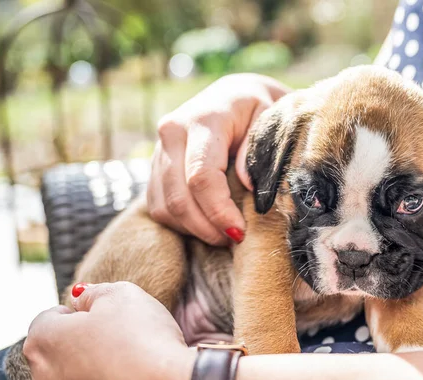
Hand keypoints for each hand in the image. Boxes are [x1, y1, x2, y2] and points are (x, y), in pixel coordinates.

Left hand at [23, 282, 194, 379]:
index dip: (80, 311)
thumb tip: (81, 298)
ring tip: (126, 359)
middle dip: (81, 338)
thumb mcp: (121, 294)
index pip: (50, 316)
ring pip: (71, 373)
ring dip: (91, 364)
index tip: (106, 316)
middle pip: (57, 347)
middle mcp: (42, 376)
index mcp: (43, 340)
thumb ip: (93, 292)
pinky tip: (126, 379)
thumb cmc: (143, 339)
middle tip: (118, 335)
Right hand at [149, 73, 290, 245]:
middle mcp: (172, 132)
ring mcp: (159, 150)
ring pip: (165, 207)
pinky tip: (207, 224)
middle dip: (206, 228)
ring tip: (224, 235)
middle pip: (179, 198)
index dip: (219, 212)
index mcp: (203, 119)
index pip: (201, 176)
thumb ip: (257, 151)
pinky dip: (182, 224)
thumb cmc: (259, 110)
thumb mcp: (269, 121)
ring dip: (194, 229)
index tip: (240, 233)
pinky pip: (158, 207)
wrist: (233, 96)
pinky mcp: (154, 167)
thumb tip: (247, 185)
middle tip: (235, 241)